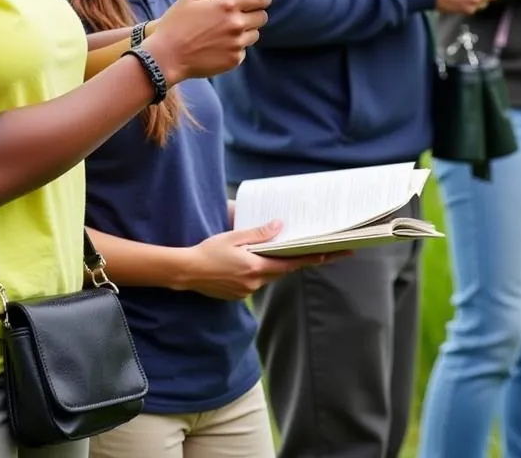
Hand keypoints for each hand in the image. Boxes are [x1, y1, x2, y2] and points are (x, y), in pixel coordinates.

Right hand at [145, 0, 269, 82]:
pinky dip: (236, 48)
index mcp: (227, 6)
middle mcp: (236, 24)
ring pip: (254, 35)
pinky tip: (219, 46)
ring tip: (228, 32)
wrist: (167, 57)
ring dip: (246, 32)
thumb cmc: (175, 26)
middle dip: (255, 14)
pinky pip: (243, 51)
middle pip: (262, 18)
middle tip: (243, 15)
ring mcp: (237, 44)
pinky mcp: (234, 60)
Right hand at [180, 221, 340, 299]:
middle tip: (318, 251)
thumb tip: (280, 225)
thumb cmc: (208, 251)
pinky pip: (256, 281)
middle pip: (283, 270)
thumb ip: (258, 233)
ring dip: (276, 265)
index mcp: (256, 267)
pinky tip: (251, 262)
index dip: (314, 258)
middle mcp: (255, 282)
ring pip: (269, 275)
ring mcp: (247, 291)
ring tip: (280, 252)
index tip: (333, 254)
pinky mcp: (238, 294)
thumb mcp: (233, 237)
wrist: (187, 272)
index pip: (292, 263)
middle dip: (297, 260)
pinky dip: (260, 271)